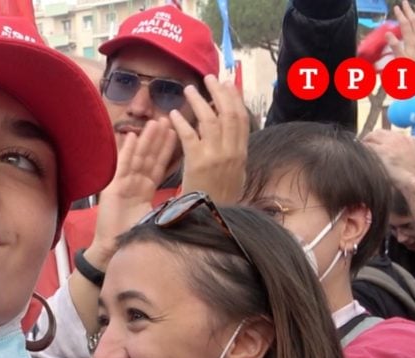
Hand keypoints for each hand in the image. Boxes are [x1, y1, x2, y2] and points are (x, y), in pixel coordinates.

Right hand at [87, 118, 176, 266]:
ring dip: (146, 140)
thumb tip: (191, 203)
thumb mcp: (155, 219)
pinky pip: (122, 168)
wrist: (113, 251)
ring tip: (154, 122)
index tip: (176, 132)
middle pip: (149, 157)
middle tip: (167, 119)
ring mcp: (123, 185)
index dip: (167, 149)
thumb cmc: (133, 239)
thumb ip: (167, 207)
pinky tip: (130, 137)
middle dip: (158, 139)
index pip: (158, 166)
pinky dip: (126, 152)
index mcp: (144, 191)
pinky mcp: (113, 189)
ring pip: (137, 158)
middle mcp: (134, 184)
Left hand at [172, 75, 248, 204]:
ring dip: (199, 101)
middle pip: (229, 114)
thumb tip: (232, 136)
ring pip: (210, 120)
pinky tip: (172, 114)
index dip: (235, 99)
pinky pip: (189, 136)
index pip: (242, 119)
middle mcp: (232, 152)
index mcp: (242, 154)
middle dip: (220, 93)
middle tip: (210, 78)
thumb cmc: (220, 201)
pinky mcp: (198, 163)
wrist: (211, 221)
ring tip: (189, 89)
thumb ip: (234, 155)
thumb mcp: (235, 176)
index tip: (229, 84)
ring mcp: (216, 156)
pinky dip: (181, 123)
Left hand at [362, 129, 414, 201]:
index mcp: (408, 140)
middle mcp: (400, 138)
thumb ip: (400, 153)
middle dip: (370, 138)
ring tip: (360, 150)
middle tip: (362, 145)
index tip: (372, 144)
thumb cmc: (412, 176)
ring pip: (372, 136)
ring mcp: (391, 143)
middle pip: (379, 132)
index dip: (378, 139)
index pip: (389, 134)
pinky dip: (362, 149)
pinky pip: (368, 146)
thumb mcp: (410, 160)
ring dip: (365, 142)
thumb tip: (388, 155)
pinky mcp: (383, 150)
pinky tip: (359, 154)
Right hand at [386, 0, 414, 76]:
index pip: (405, 24)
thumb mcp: (400, 59)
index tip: (396, 7)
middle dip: (409, 11)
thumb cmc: (411, 70)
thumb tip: (387, 33)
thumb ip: (395, 45)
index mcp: (411, 40)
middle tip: (405, 2)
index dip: (400, 15)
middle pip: (414, 21)